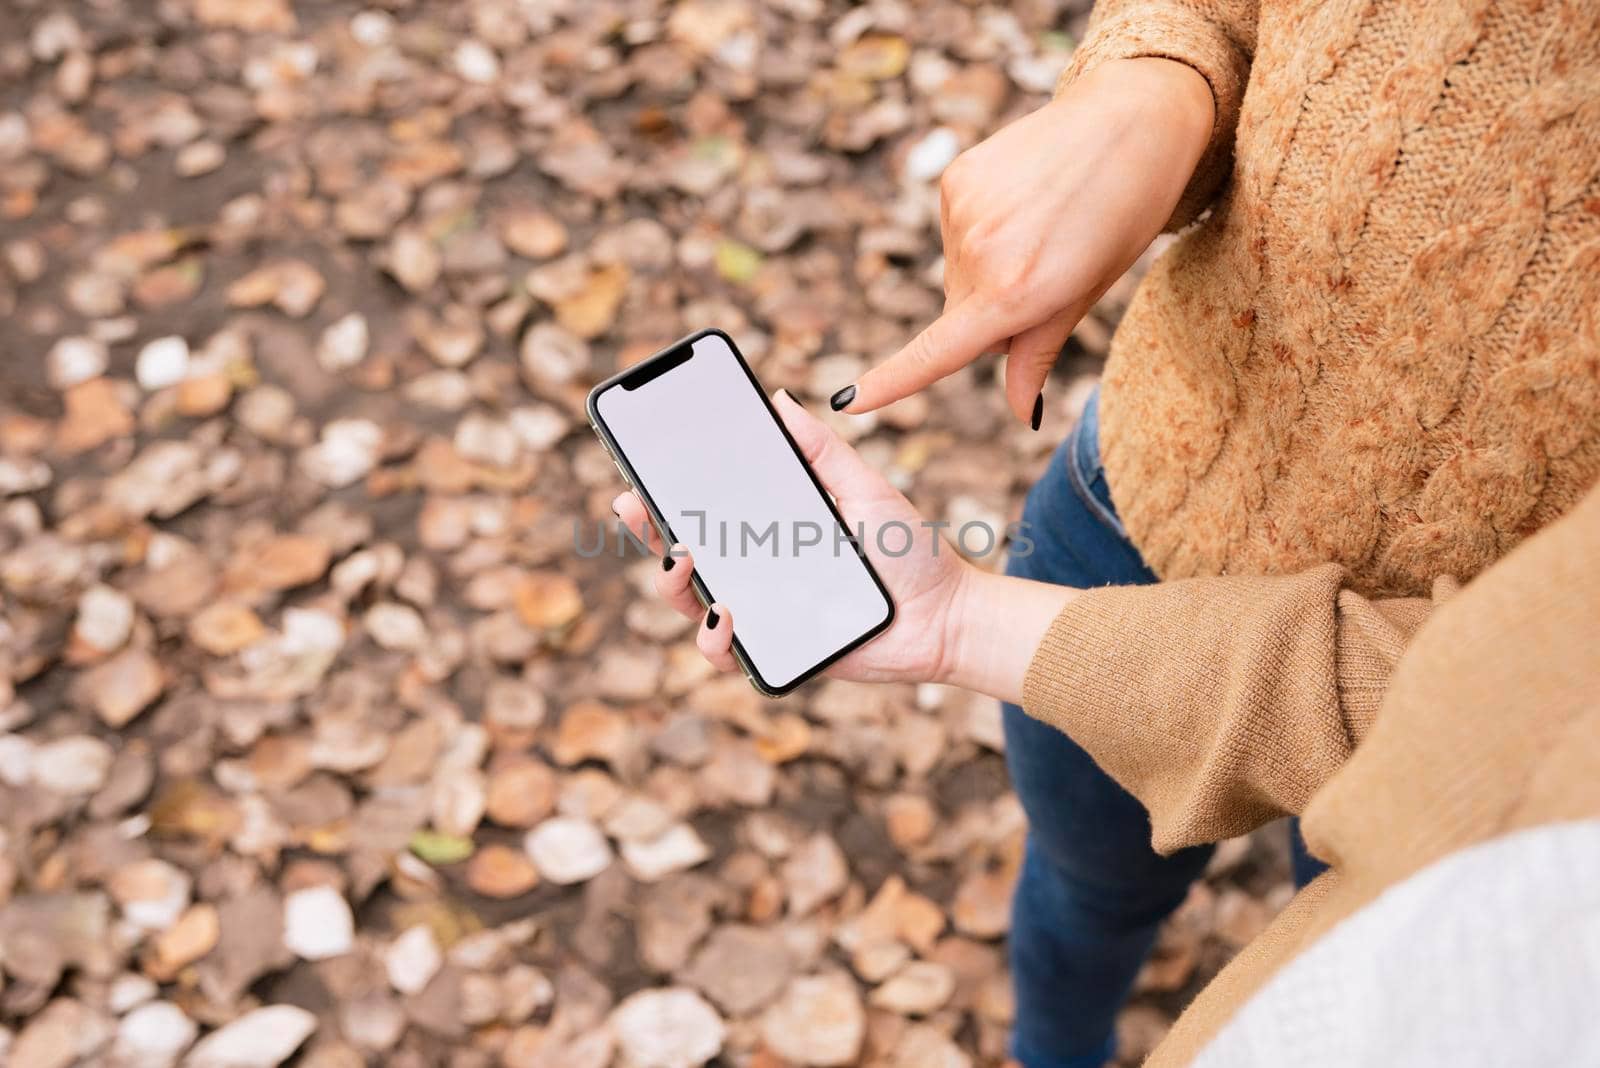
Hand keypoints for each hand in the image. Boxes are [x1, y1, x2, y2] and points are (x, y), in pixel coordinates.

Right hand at [613, 391, 974, 685]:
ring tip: (682, 559)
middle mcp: (756, 570)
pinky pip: (727, 654)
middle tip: (636, 504)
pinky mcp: (777, 653)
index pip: (705, 508)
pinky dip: (714, 639)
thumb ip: (821, 449)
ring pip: (691, 604)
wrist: (946, 617)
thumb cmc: (909, 553)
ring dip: (671, 584)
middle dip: (649, 530)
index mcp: (769, 527)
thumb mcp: (865, 488)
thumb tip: (779, 399)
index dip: (666, 491)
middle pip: (683, 553)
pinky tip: (725, 613)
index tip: (641, 467)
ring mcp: (762, 613)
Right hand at [833, 57, 1214, 425]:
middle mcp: (978, 254)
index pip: (938, 351)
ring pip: (960, 274)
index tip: (850, 402)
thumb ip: (1038, 354)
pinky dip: (983, 229)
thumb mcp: (1087, 293)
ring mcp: (962, 211)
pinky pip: (958, 231)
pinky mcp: (955, 179)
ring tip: (1043, 224)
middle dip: (994, 311)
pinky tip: (1022, 201)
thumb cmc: (1124, 215)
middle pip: (962, 316)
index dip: (893, 380)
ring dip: (989, 266)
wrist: (1133, 119)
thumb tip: (1021, 413)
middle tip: (1051, 267)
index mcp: (1016, 293)